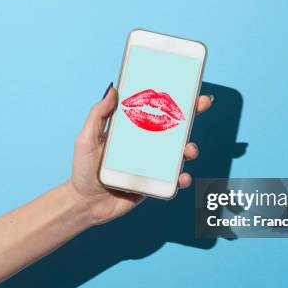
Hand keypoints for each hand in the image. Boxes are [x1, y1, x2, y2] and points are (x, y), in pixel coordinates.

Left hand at [67, 83, 212, 224]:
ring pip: (179, 152)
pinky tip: (180, 177)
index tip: (186, 84)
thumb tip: (113, 89)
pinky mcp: (155, 183)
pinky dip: (182, 178)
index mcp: (132, 130)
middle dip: (192, 113)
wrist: (85, 203)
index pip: (155, 109)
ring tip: (188, 150)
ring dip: (190, 148)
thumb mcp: (87, 138)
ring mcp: (153, 164)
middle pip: (174, 126)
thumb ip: (98, 115)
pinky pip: (174, 180)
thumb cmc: (84, 169)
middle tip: (203, 103)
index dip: (172, 97)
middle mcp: (146, 144)